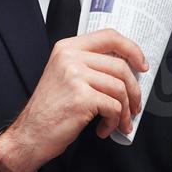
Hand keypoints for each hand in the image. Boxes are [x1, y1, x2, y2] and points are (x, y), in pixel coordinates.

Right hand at [0, 27, 147, 171]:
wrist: (29, 135)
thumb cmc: (49, 110)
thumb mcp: (64, 76)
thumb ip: (88, 66)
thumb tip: (125, 70)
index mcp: (67, 48)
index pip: (109, 36)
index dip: (132, 49)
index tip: (141, 65)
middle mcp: (70, 58)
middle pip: (120, 67)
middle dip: (134, 90)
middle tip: (134, 106)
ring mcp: (75, 77)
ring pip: (120, 88)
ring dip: (125, 110)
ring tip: (119, 122)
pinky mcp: (82, 98)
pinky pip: (114, 107)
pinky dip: (114, 122)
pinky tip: (103, 129)